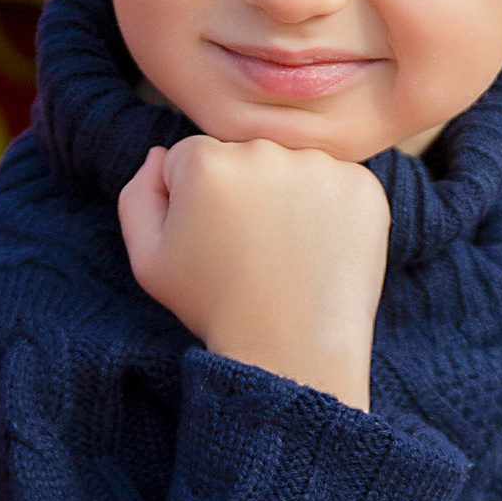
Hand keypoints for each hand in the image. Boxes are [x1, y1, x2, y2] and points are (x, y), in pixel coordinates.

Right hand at [118, 136, 390, 413]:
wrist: (292, 350)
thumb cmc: (214, 306)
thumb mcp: (149, 260)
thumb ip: (138, 196)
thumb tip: (159, 155)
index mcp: (205, 160)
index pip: (190, 158)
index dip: (194, 203)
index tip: (211, 242)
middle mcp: (264, 150)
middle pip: (243, 156)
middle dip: (242, 193)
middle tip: (249, 251)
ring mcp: (320, 166)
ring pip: (291, 167)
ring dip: (287, 197)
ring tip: (285, 253)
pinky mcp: (363, 187)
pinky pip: (336, 184)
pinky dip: (330, 210)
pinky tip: (318, 250)